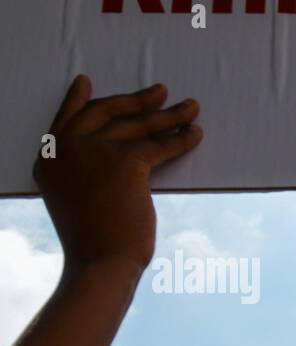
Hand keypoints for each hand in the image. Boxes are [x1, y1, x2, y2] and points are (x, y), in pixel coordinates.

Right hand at [33, 75, 201, 277]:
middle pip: (105, 114)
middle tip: (161, 92)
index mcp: (49, 160)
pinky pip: (159, 146)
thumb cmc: (94, 244)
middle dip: (136, 100)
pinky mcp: (124, 163)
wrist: (100, 263)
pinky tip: (195, 134)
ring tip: (191, 108)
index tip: (86, 81)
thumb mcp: (76, 201)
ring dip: (169, 115)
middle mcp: (66, 150)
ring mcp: (93, 153)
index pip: (67, 120)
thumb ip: (83, 175)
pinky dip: (182, 140)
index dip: (78, 100)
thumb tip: (113, 163)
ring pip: (138, 126)